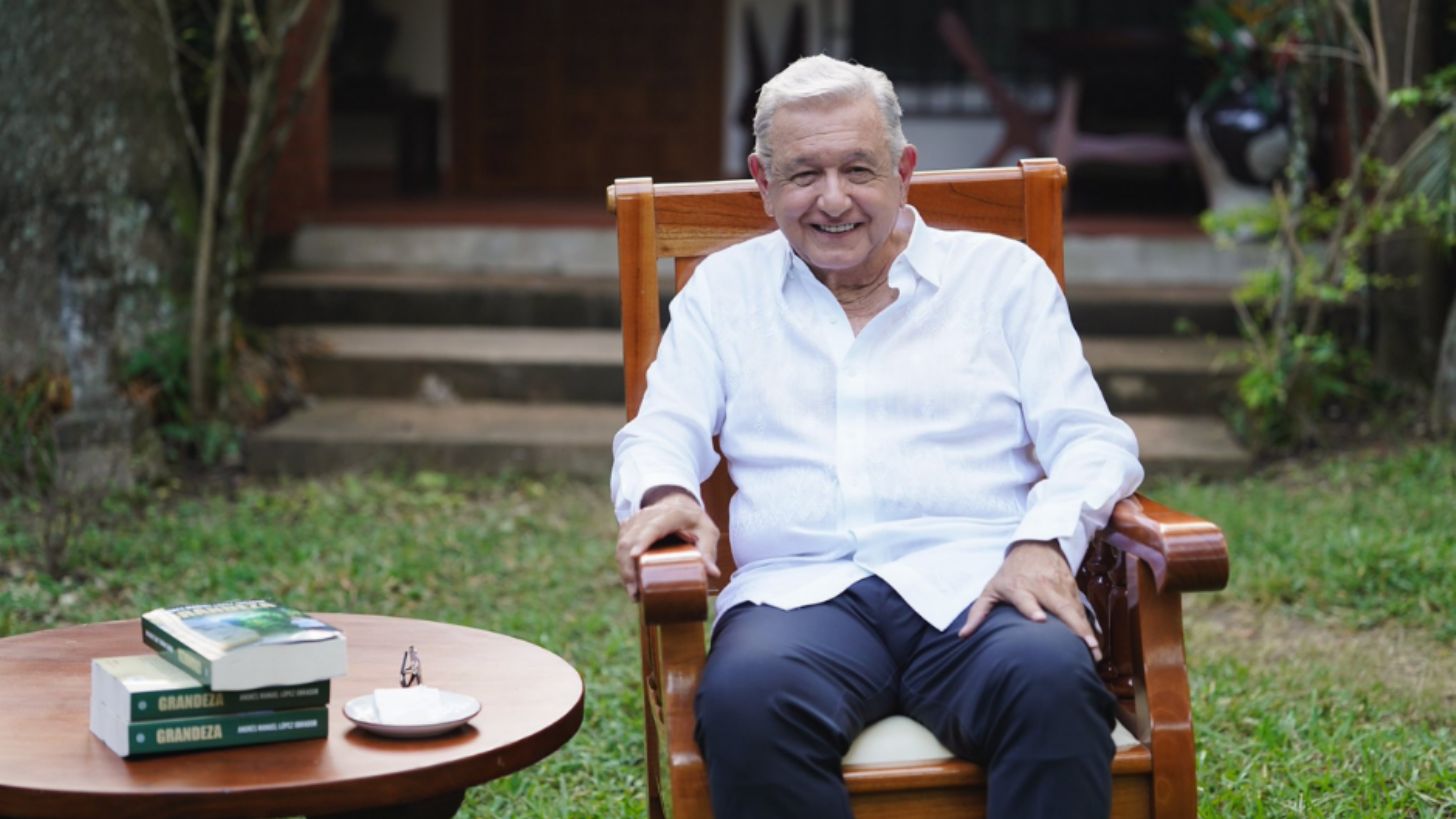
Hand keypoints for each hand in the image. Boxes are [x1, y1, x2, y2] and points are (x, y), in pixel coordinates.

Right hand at [615, 486, 720, 598]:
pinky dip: (622, 566)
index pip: (653, 527)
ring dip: (624, 570)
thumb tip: (713, 575)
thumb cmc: (695, 522)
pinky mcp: (628, 528)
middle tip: (635, 592)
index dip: (643, 540)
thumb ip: (708, 553)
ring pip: (622, 543)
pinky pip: (620, 546)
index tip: (634, 556)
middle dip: (629, 566)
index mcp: (671, 514)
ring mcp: (635, 520)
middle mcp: (648, 514)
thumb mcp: (707, 533)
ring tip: (634, 593)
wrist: (678, 505)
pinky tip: (630, 583)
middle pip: (631, 538)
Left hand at [958, 540, 1101, 661]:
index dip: (1032, 609)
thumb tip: (963, 636)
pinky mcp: (1072, 588)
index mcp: (1019, 588)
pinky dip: (1089, 626)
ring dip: (1086, 631)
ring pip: (1075, 610)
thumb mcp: (991, 589)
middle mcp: (1042, 587)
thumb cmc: (1010, 573)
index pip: (1026, 599)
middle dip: (1074, 627)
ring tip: (1095, 652)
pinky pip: (1081, 609)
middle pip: (1060, 607)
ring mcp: (1060, 587)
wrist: (1035, 545)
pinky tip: (1095, 643)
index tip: (1039, 619)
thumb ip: (979, 612)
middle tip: (1086, 647)